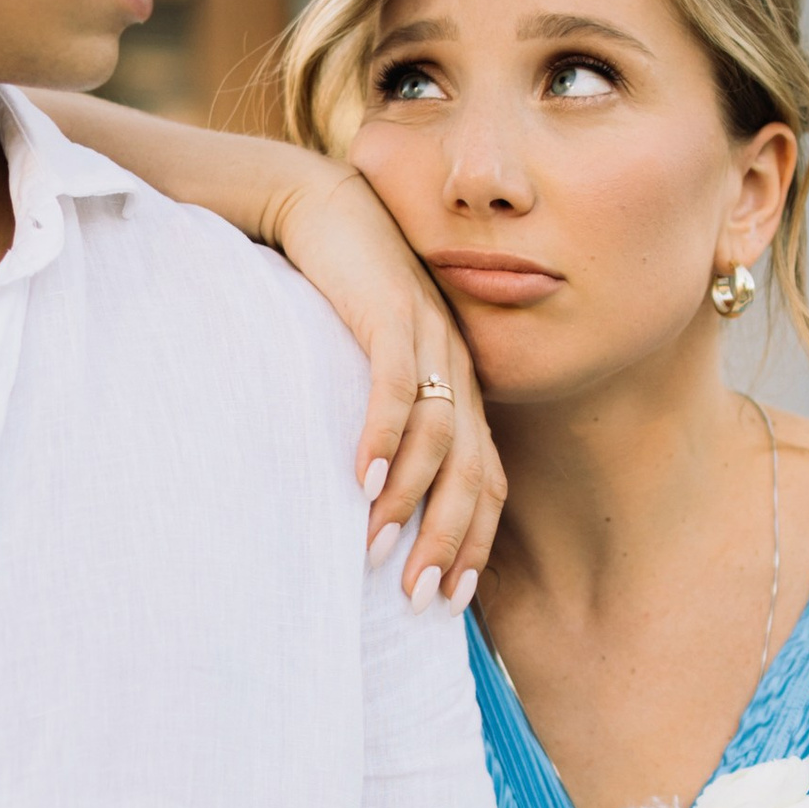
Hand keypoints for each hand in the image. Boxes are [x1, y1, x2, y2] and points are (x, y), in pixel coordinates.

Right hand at [268, 161, 504, 604]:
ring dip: (408, 499)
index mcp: (459, 388)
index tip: (449, 601)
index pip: (485, 480)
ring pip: (438, 437)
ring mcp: (431, 340)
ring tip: (378, 549)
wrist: (323, 207)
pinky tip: (362, 479)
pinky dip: (382, 436)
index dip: (472, 543)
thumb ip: (384, 423)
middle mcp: (457, 369)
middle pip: (471, 473)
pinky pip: (396, 384)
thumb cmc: (341, 294)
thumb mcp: (371, 365)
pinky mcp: (393, 311)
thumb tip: (366, 499)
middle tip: (422, 601)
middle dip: (448, 543)